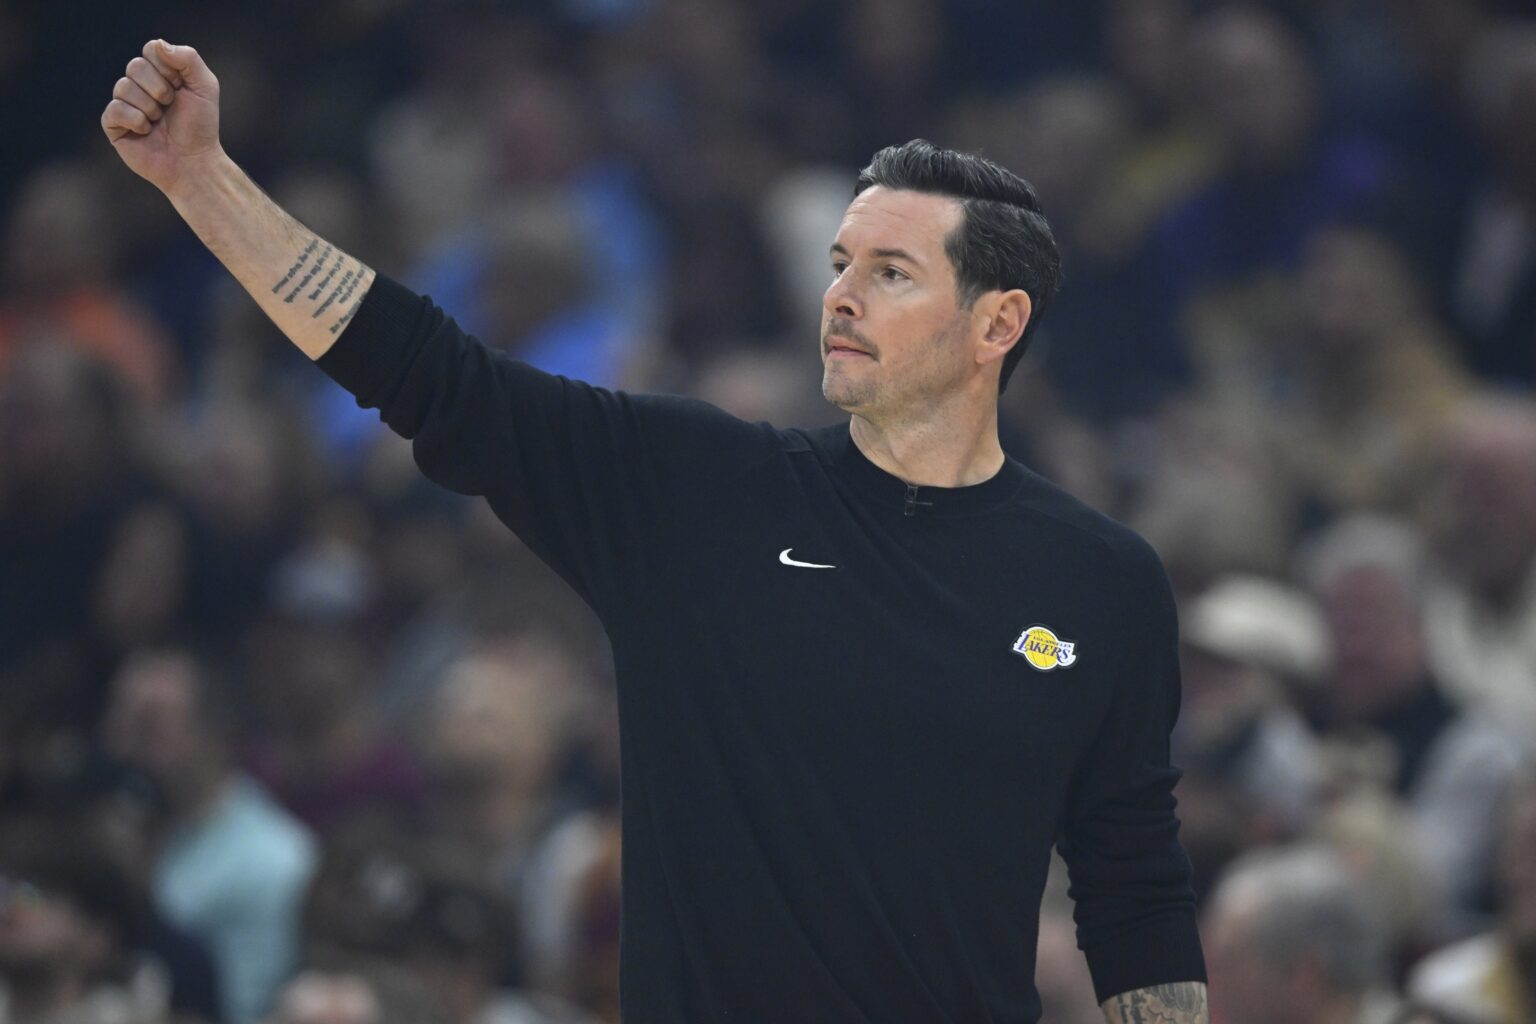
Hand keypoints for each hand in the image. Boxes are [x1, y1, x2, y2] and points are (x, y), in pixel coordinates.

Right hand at [101, 40, 221, 195]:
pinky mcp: (114, 125)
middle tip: (170, 106)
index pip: (151, 50)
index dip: (168, 69)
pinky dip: (135, 120)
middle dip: (160, 89)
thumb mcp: (204, 86)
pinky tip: (147, 131)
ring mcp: (124, 104)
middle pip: (135, 66)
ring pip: (123, 87)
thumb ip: (188, 58)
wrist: (194, 162)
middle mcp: (139, 86)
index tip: (182, 87)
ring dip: (150, 108)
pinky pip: (114, 109)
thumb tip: (158, 44)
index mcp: (159, 73)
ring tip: (159, 122)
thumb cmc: (200, 126)